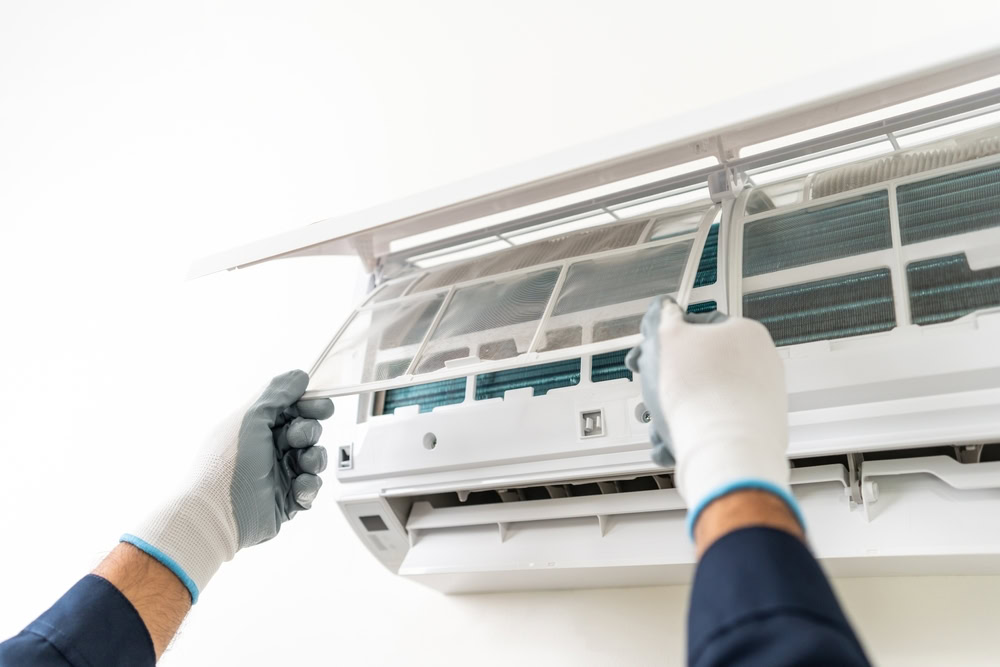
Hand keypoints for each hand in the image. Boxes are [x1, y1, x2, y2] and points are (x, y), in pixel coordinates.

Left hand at [122, 370, 333, 601]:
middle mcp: (267, 449)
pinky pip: (311, 487)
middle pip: (307, 432)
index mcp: (255, 427)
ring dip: (313, 459)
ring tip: (301, 465)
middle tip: (296, 440)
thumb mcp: (250, 417)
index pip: (291, 409)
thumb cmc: (226, 464)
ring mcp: (277, 475)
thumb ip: (277, 393)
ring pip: (313, 459)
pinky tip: (298, 488)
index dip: (309, 406)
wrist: (216, 514)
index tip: (322, 407)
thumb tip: (299, 376)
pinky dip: (309, 486)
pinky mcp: (286, 500)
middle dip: (308, 433)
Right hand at [626, 297, 802, 536]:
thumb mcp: (665, 338)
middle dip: (665, 384)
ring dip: (673, 413)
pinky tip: (674, 444)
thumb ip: (661, 318)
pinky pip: (714, 427)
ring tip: (659, 425)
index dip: (663, 339)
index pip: (697, 325)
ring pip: (703, 400)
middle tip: (651, 392)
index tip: (647, 355)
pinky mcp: (756, 433)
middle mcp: (760, 364)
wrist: (726, 453)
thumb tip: (663, 309)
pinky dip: (691, 434)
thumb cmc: (701, 395)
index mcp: (744, 333)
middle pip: (698, 367)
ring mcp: (761, 400)